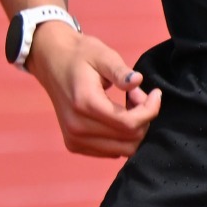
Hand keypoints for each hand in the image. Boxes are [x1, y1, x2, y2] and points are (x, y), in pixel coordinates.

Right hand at [25, 22, 161, 157]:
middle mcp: (77, 127)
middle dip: (144, 119)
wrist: (52, 61)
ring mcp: (74, 139)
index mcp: (85, 104)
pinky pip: (110, 151)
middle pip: (129, 140)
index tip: (155, 93)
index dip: (150, 110)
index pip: (129, 123)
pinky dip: (121, 137)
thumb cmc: (81, 55)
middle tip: (138, 95)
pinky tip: (117, 115)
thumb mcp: (103, 55)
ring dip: (134, 129)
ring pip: (122, 150)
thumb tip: (137, 81)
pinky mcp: (74, 144)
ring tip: (128, 104)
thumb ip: (121, 71)